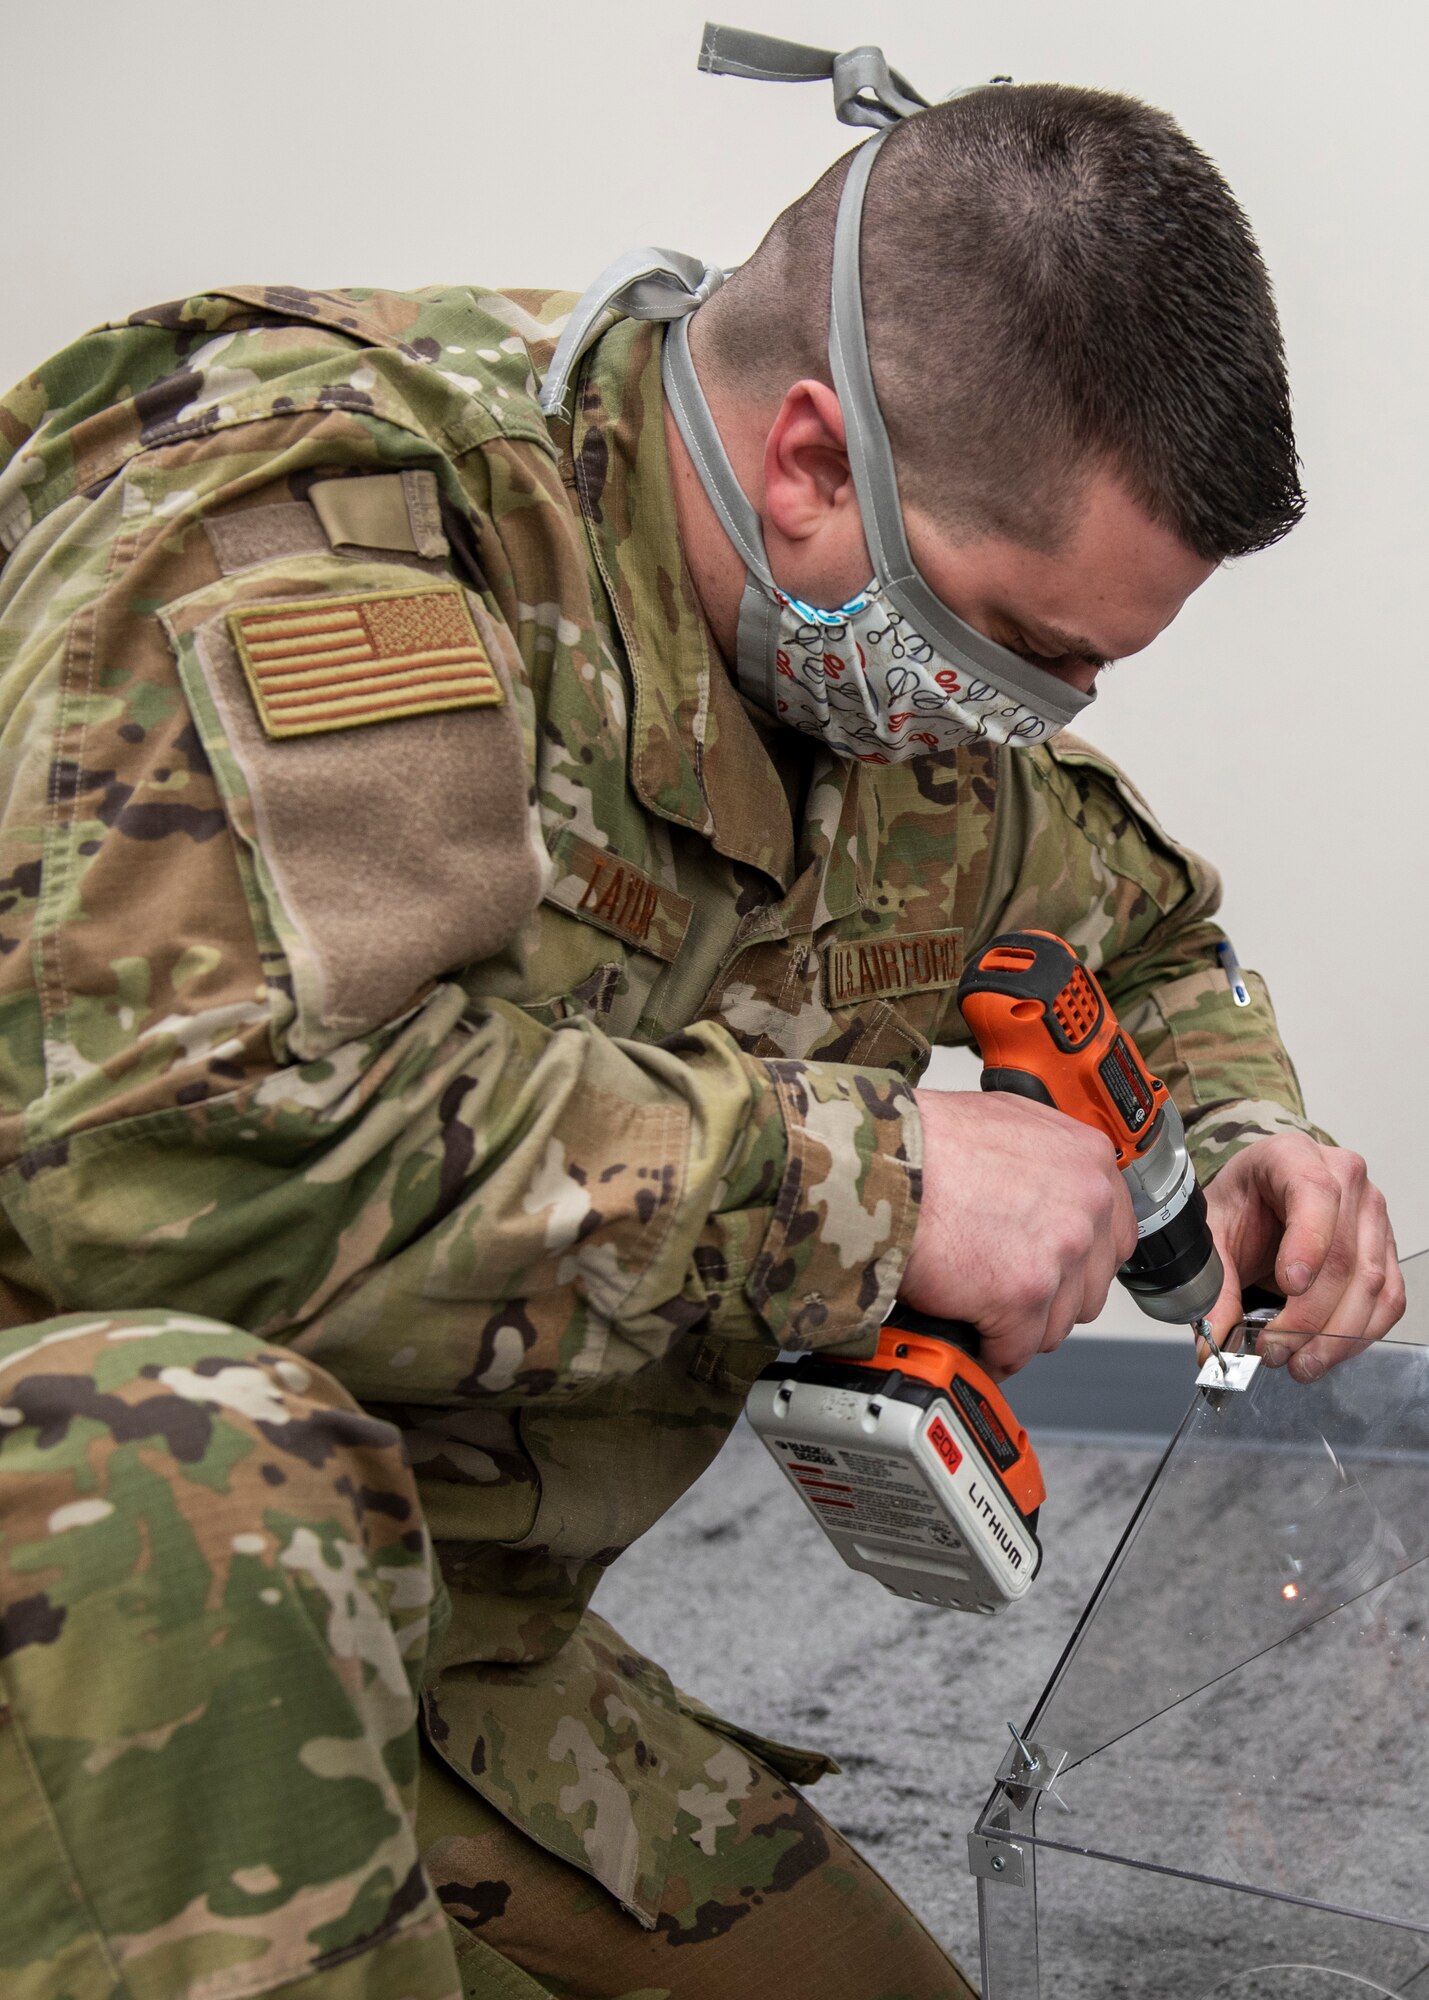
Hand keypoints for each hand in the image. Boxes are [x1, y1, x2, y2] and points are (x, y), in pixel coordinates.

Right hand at [903, 1090, 1137, 1379]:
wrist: (880, 1164)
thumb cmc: (924, 1141)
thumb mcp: (1004, 1123)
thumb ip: (1042, 1161)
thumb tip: (1040, 1194)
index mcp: (1087, 1159)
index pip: (1113, 1235)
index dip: (1079, 1262)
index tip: (1054, 1271)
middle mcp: (1085, 1205)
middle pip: (1089, 1286)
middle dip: (1049, 1299)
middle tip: (1008, 1293)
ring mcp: (1059, 1252)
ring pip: (1056, 1323)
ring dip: (1020, 1328)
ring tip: (982, 1316)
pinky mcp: (1021, 1296)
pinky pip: (1017, 1350)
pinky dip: (992, 1353)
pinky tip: (971, 1340)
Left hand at [1203, 1133, 1403, 1381]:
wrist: (1258, 1199)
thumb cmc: (1241, 1204)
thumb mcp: (1213, 1232)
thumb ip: (1213, 1284)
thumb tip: (1213, 1340)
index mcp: (1293, 1157)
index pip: (1315, 1193)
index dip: (1308, 1245)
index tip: (1288, 1287)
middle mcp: (1344, 1178)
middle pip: (1344, 1256)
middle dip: (1310, 1317)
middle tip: (1275, 1351)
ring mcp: (1373, 1214)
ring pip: (1371, 1284)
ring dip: (1336, 1336)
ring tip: (1297, 1364)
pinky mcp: (1385, 1249)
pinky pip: (1388, 1299)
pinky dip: (1359, 1335)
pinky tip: (1327, 1353)